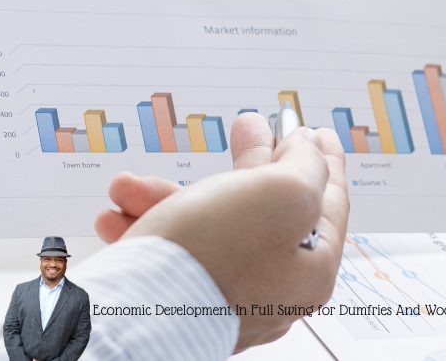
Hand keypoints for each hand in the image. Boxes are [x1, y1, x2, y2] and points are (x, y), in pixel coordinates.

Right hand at [93, 113, 348, 351]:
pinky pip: (173, 253)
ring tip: (130, 185)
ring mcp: (231, 296)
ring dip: (167, 196)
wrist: (133, 319)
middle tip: (246, 126)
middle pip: (268, 209)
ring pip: (209, 227)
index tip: (318, 132)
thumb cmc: (213, 256)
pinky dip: (147, 226)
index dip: (324, 158)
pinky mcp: (187, 304)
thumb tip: (305, 150)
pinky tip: (117, 215)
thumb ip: (306, 165)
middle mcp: (276, 288)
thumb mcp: (285, 192)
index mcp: (313, 268)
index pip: (328, 201)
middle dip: (247, 161)